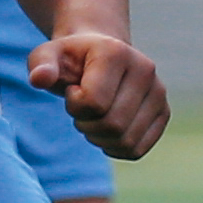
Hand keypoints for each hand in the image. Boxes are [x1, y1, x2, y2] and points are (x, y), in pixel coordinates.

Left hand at [28, 29, 166, 159]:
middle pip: (112, 125)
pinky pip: (137, 150)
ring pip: (126, 142)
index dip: (74, 105)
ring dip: (100, 138)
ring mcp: (158, 92)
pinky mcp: (164, 112)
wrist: (98, 55)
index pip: (93, 103)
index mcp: (116, 52)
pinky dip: (116, 149)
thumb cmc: (69, 59)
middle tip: (81, 109)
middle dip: (87, 124)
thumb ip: (41, 65)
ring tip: (94, 117)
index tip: (72, 90)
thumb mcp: (47, 56)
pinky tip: (107, 131)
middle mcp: (145, 70)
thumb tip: (39, 79)